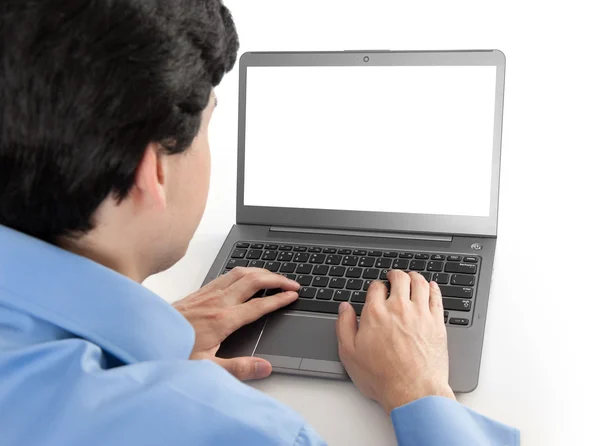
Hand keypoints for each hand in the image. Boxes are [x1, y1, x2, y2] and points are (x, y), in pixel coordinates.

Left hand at [173, 267, 299, 380]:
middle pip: (253, 281)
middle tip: (292, 283)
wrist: (142, 338)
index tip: (293, 295)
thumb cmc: (171, 353)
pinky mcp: (197, 293)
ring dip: (260, 271)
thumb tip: (264, 367)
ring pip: (239, 273)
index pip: (259, 305)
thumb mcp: (206, 368)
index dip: (279, 299)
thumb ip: (238, 368)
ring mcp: (206, 294)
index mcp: (222, 320)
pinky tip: (243, 276)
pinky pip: (225, 275)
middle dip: (276, 278)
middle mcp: (216, 302)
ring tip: (274, 275)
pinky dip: (242, 272)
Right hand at [336, 271, 454, 413]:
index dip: (375, 286)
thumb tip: (344, 308)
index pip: (376, 287)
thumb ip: (344, 326)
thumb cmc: (382, 377)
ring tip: (411, 277)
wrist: (413, 392)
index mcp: (376, 313)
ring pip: (419, 283)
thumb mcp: (349, 354)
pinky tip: (431, 286)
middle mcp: (399, 308)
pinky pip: (436, 297)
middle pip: (399, 279)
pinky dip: (433, 288)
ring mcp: (420, 314)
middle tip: (393, 276)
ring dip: (414, 276)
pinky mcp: (437, 323)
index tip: (376, 289)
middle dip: (395, 275)